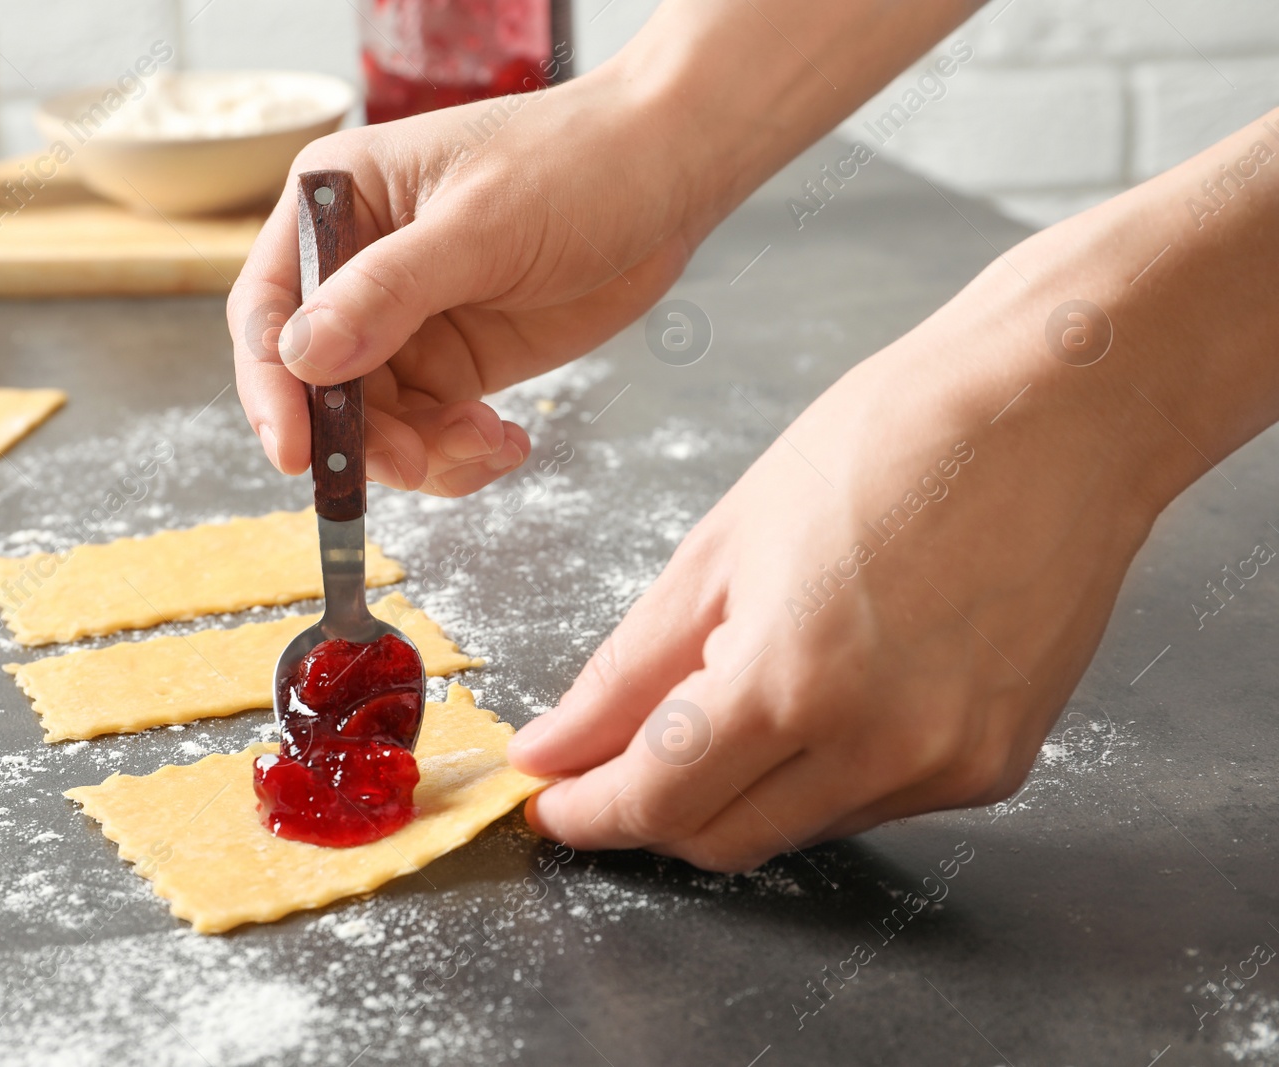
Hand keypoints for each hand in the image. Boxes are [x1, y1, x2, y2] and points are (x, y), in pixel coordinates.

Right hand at [226, 64, 698, 495]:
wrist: (668, 175)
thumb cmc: (575, 162)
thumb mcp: (480, 225)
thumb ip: (389, 291)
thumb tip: (302, 357)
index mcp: (335, 204)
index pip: (268, 306)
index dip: (273, 385)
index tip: (297, 451)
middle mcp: (355, 269)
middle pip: (316, 383)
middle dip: (360, 435)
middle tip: (413, 462)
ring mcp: (404, 323)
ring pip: (373, 422)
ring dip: (420, 452)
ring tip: (485, 440)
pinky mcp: (453, 364)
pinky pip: (428, 432)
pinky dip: (458, 454)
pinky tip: (506, 442)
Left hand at [506, 240, 1164, 869]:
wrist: (1055, 411)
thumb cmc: (889, 443)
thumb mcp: (723, 548)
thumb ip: (627, 671)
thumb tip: (554, 749)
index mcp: (795, 683)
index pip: (658, 802)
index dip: (590, 812)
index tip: (549, 800)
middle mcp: (880, 749)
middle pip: (722, 840)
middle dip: (650, 811)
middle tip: (608, 758)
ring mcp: (948, 766)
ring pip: (795, 827)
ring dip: (734, 788)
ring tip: (731, 683)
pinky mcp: (996, 767)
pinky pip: (870, 801)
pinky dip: (817, 770)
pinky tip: (820, 687)